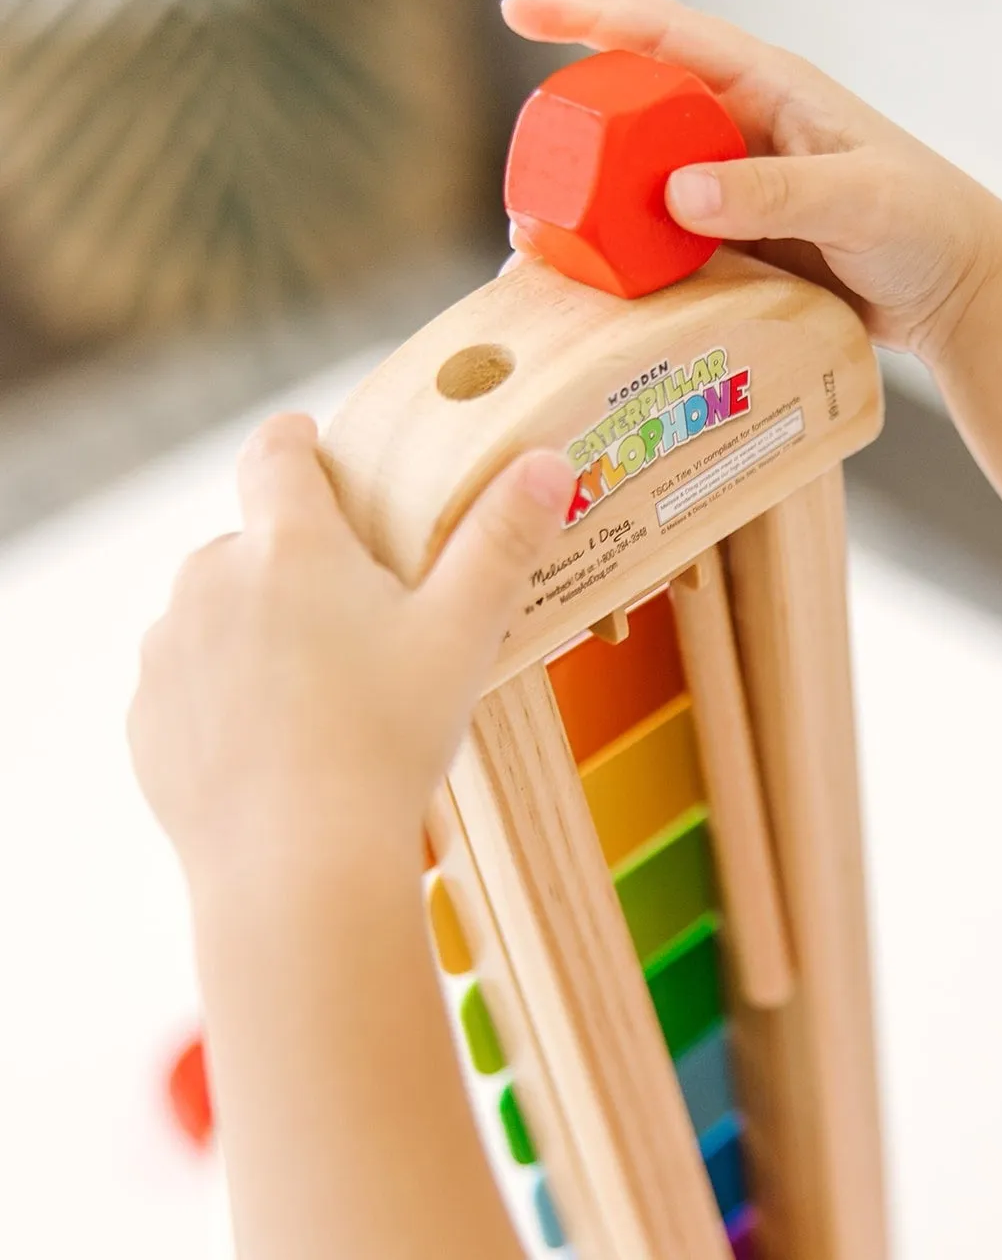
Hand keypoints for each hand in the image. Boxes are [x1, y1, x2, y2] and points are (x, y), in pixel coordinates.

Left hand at [129, 412, 572, 896]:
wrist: (299, 866)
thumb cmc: (389, 740)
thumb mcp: (465, 633)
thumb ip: (504, 540)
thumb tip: (549, 461)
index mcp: (290, 545)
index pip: (277, 453)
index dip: (297, 440)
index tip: (314, 445)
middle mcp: (211, 580)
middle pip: (252, 543)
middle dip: (296, 565)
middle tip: (358, 621)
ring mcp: (170, 650)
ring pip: (217, 613)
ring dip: (257, 630)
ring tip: (321, 695)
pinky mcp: (147, 717)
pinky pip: (189, 683)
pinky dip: (226, 697)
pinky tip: (279, 745)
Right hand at [501, 0, 1001, 360]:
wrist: (958, 293)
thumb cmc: (927, 224)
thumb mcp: (857, 199)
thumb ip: (774, 194)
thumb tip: (677, 193)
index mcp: (771, 90)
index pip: (666, 37)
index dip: (591, 17)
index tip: (518, 10)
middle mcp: (744, 132)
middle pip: (639, 116)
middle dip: (579, 133)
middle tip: (532, 175)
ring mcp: (739, 191)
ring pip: (647, 186)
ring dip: (599, 209)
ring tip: (550, 240)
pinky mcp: (742, 247)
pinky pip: (671, 245)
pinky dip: (635, 260)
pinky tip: (604, 283)